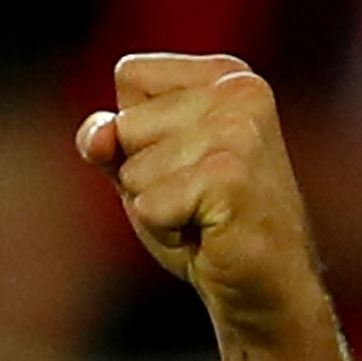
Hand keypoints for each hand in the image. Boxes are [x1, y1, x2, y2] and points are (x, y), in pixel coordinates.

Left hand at [76, 55, 329, 348]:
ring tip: (202, 215)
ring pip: (134, 168)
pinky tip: (208, 233)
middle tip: (195, 198)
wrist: (263, 286)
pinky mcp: (230, 177)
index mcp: (226, 74)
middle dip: (143, 174)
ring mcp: (239, 132)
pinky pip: (147, 205)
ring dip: (156, 206)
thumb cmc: (204, 223)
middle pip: (126, 124)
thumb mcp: (145, 169)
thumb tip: (99, 136)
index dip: (134, 131)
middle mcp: (239, 90)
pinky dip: (164, 229)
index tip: (182, 162)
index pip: (129, 75)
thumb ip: (109, 139)